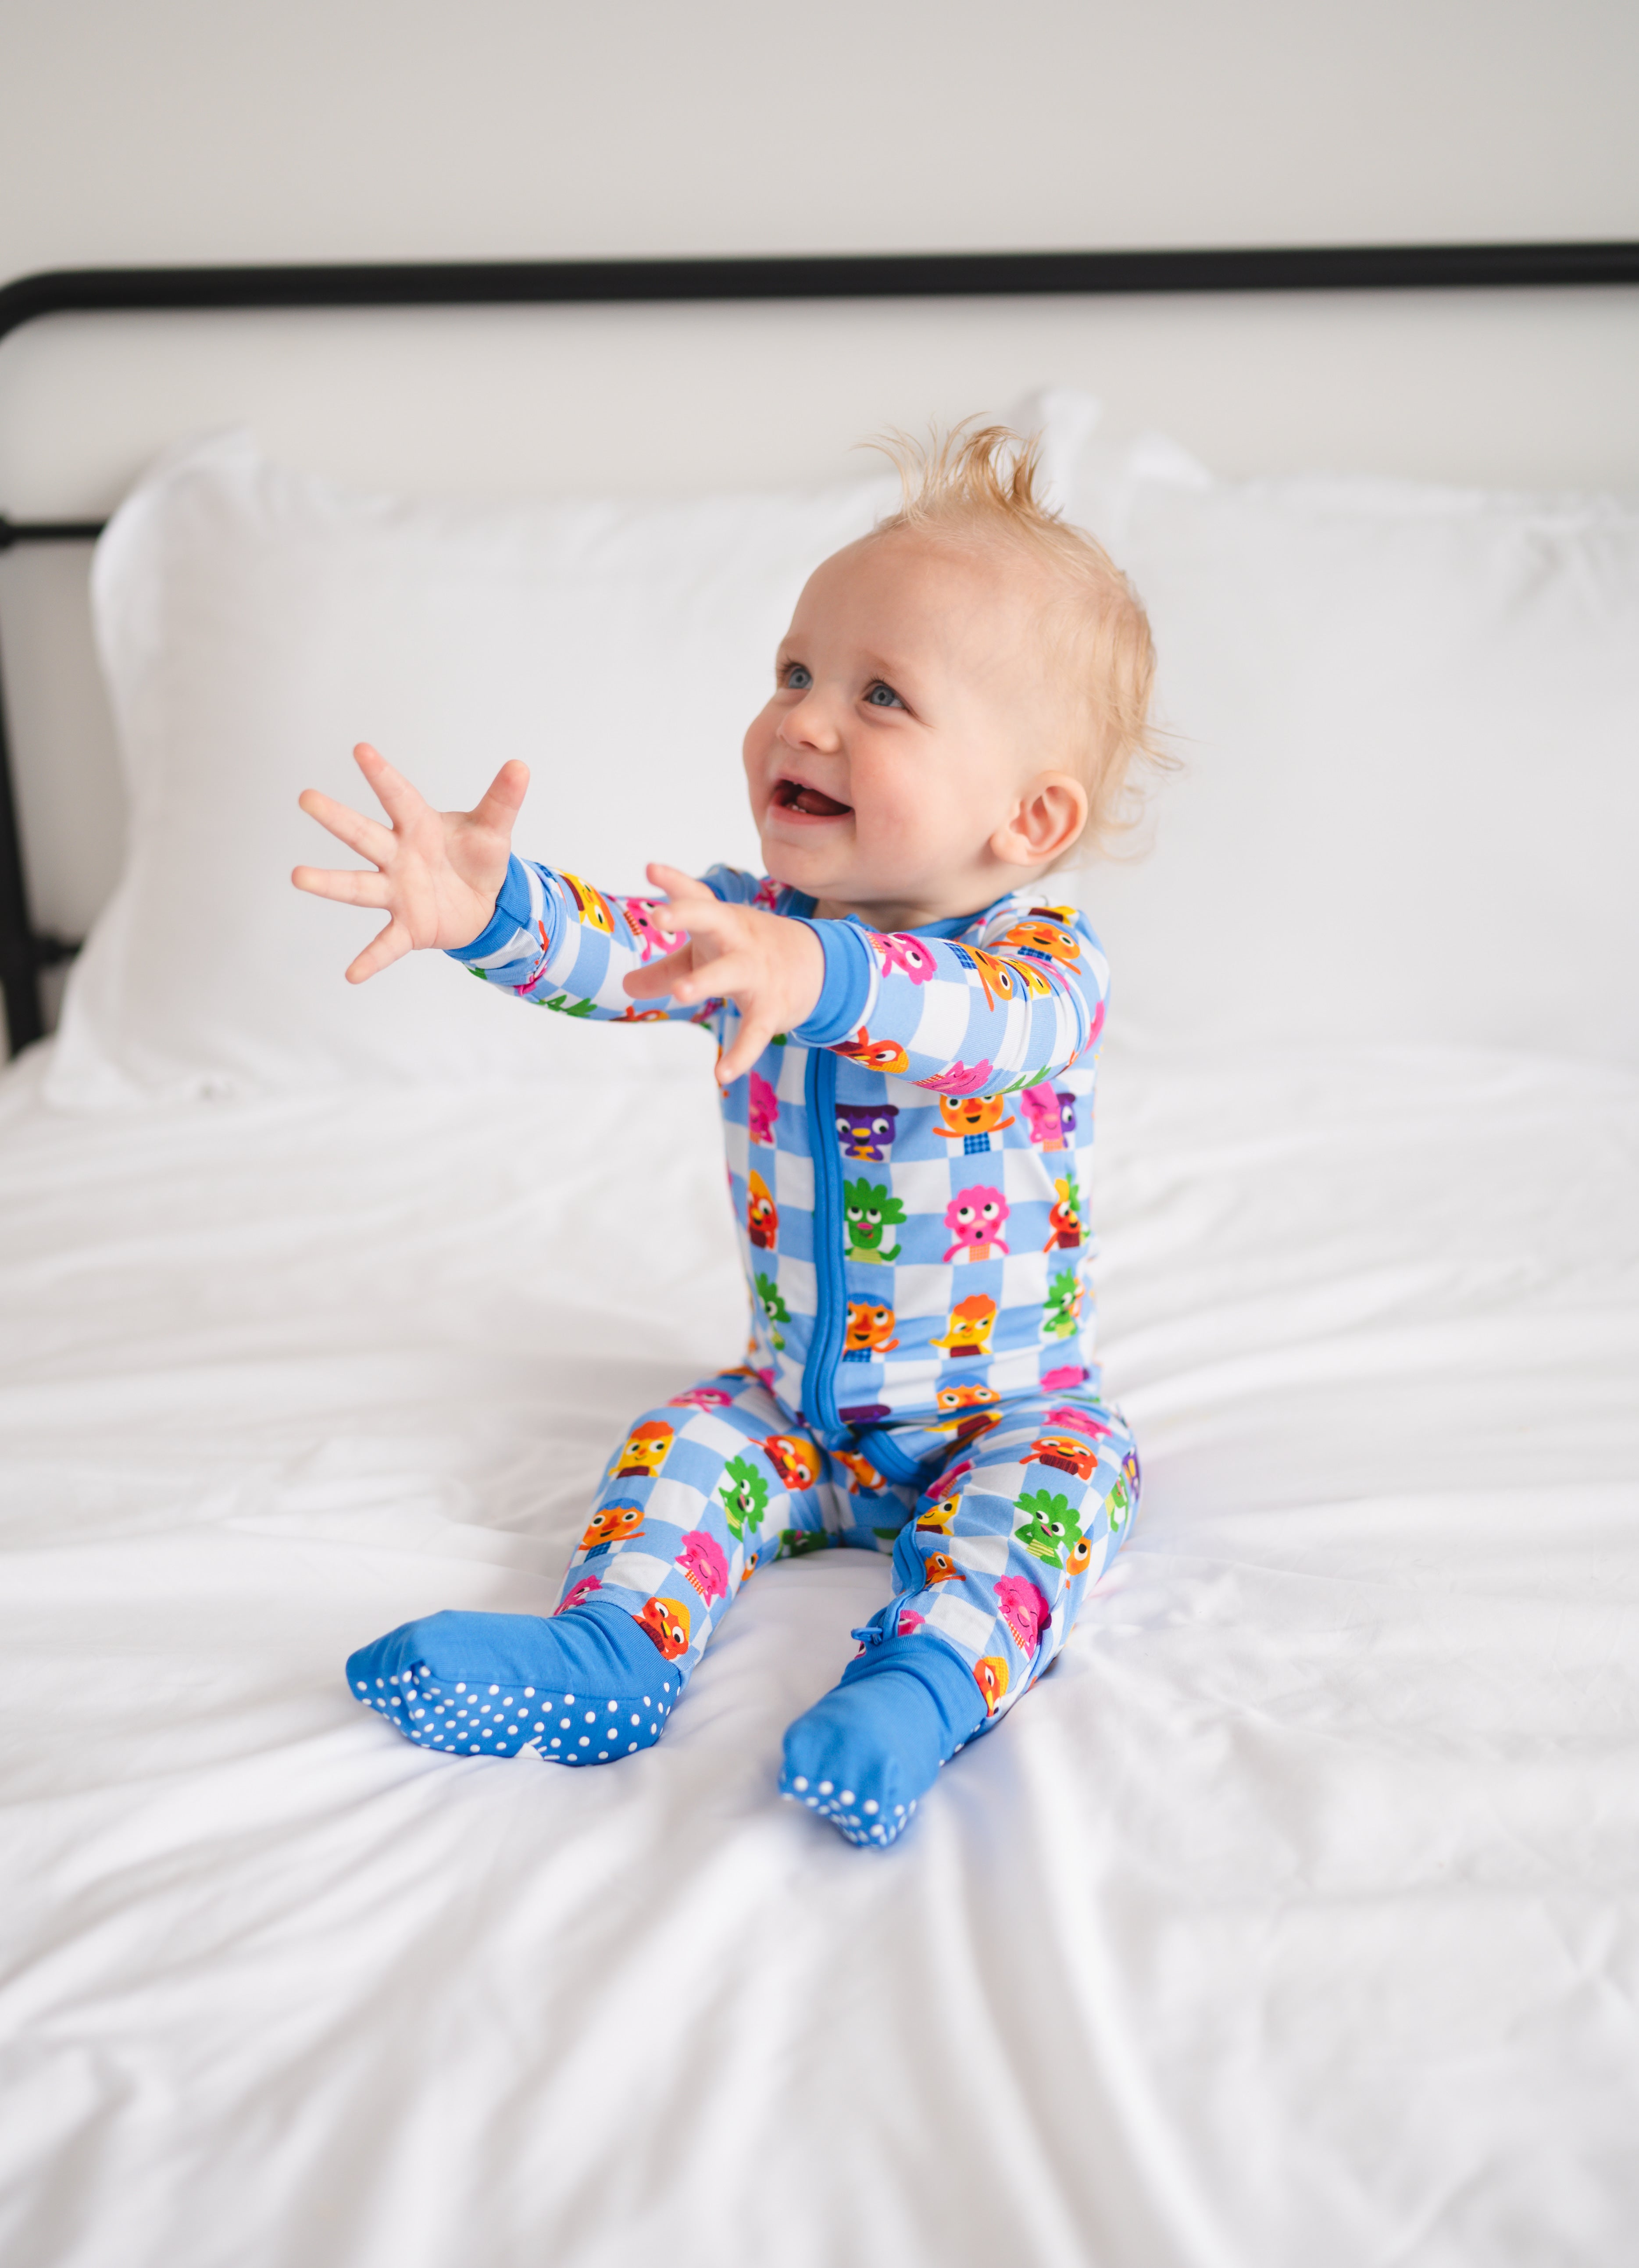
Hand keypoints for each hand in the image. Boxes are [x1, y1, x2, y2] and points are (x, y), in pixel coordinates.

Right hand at [291, 743, 528, 982]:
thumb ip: (503, 800)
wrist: (484, 903)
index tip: (361, 750)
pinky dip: (371, 959)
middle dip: (337, 817)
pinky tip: (352, 974)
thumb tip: (521, 766)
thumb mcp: (493, 829)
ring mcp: (397, 892)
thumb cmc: (474, 858)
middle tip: (307, 798)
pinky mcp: (408, 927)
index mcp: (418, 826)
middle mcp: (398, 856)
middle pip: (363, 835)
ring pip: (359, 887)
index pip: (399, 797)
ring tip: (298, 875)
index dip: (382, 775)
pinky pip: (386, 944)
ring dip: (329, 883)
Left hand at [625, 865, 824, 1083]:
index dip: (674, 882)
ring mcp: (756, 972)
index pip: (696, 897)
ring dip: (706, 980)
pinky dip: (741, 1053)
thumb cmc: (747, 953)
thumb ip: (666, 968)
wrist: (816, 968)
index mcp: (720, 921)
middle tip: (658, 917)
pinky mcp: (771, 1007)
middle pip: (713, 920)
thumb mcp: (706, 954)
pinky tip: (722, 1074)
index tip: (650, 869)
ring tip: (680, 992)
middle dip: (687, 916)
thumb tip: (627, 985)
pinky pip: (755, 1031)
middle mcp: (738, 939)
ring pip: (731, 973)